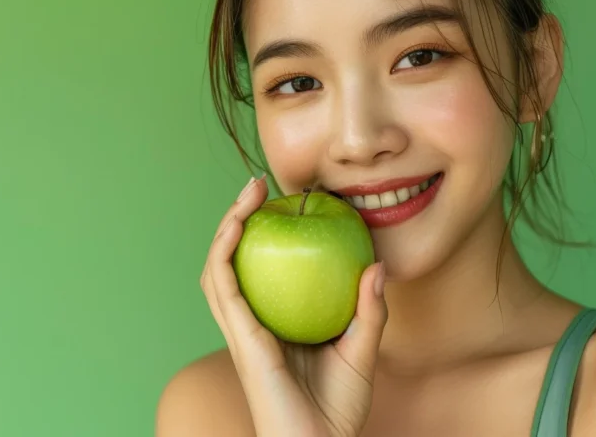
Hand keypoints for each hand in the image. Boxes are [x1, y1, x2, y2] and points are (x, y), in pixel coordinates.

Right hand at [200, 174, 387, 436]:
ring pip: (218, 268)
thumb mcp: (363, 351)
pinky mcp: (240, 336)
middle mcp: (250, 325)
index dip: (261, 237)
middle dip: (236, 221)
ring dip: (226, 227)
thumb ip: (368, 311)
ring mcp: (240, 330)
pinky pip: (223, 286)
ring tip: (246, 193)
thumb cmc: (339, 410)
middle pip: (231, 263)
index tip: (281, 203)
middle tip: (256, 185)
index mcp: (273, 326)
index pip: (259, 273)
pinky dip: (225, 251)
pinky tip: (239, 226)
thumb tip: (377, 267)